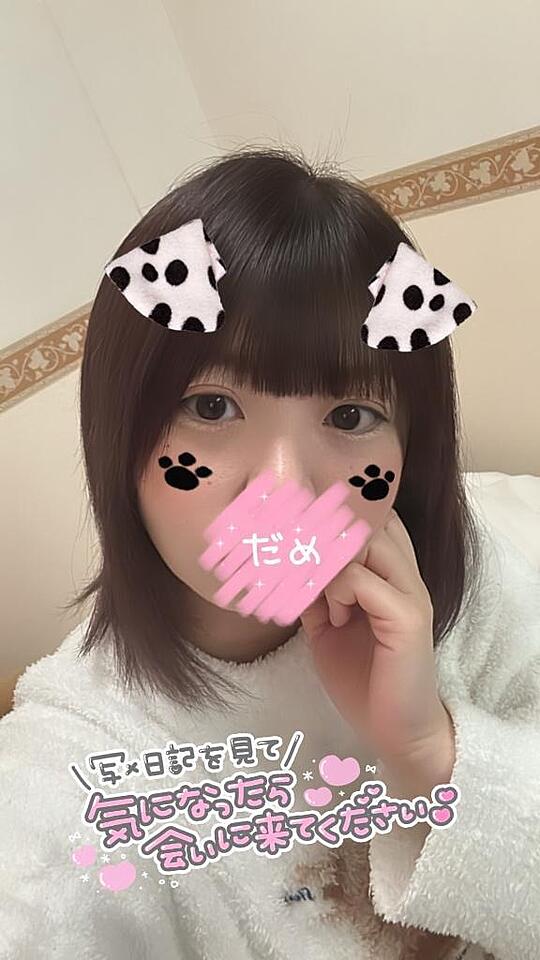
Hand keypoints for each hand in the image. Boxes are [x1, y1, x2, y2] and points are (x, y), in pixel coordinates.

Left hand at [300, 508, 455, 797]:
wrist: (397, 732)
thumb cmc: (363, 679)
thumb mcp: (326, 626)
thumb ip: (312, 592)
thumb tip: (282, 565)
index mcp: (391, 573)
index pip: (369, 516)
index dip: (331, 518)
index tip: (294, 539)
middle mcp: (406, 574)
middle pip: (365, 518)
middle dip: (323, 535)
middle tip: (297, 564)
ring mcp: (411, 592)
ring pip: (364, 539)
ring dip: (328, 561)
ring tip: (318, 595)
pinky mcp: (408, 617)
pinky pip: (361, 580)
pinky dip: (336, 590)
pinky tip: (334, 619)